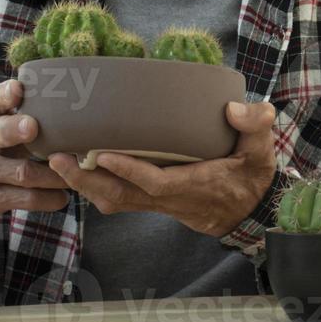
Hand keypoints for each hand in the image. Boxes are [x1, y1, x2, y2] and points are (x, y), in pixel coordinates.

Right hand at [0, 79, 70, 227]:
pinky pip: (24, 198)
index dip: (4, 95)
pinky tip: (63, 196)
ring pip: (22, 172)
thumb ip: (7, 103)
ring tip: (75, 170)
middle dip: (16, 129)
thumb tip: (57, 87)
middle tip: (33, 127)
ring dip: (53, 173)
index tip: (17, 89)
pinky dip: (48, 198)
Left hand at [48, 101, 276, 236]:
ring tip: (58, 162)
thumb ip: (255, 124)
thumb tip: (233, 108)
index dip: (129, 171)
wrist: (251, 213)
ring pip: (114, 201)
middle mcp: (171, 199)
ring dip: (85, 185)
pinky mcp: (153, 202)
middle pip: (122, 198)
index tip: (102, 154)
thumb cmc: (253, 178)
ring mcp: (159, 204)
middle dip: (88, 181)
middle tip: (58, 159)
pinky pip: (118, 199)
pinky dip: (95, 186)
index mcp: (195, 185)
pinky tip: (80, 169)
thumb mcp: (262, 150)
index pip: (157, 183)